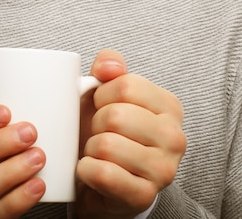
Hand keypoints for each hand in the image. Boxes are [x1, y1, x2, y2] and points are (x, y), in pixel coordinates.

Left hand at [75, 50, 186, 218]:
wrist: (105, 181)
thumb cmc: (106, 129)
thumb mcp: (107, 91)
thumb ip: (109, 65)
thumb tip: (109, 67)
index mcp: (169, 106)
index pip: (125, 85)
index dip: (101, 94)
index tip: (102, 105)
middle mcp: (174, 138)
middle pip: (115, 115)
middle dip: (95, 123)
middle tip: (100, 132)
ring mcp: (163, 170)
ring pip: (107, 145)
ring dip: (90, 148)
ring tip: (98, 152)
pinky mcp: (144, 196)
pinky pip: (103, 174)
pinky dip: (86, 170)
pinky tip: (91, 170)